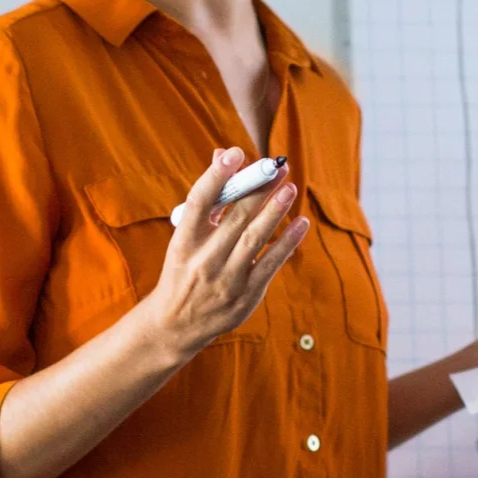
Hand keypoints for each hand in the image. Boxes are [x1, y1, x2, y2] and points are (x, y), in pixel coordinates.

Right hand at [138, 147, 307, 360]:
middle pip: (235, 218)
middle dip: (259, 189)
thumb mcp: (185, 236)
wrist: (176, 324)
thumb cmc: (184, 270)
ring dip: (274, 211)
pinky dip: (287, 242)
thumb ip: (208, 198)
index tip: (235, 153)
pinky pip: (271, 264)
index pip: (199, 202)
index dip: (216, 176)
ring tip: (289, 188)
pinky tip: (301, 223)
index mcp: (184, 242)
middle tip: (277, 166)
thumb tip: (223, 154)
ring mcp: (227, 279)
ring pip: (255, 239)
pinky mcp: (246, 295)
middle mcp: (204, 260)